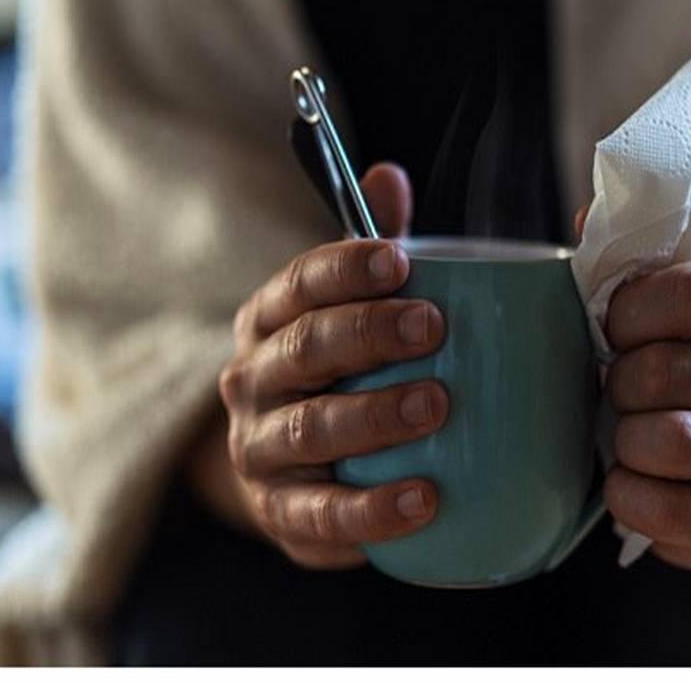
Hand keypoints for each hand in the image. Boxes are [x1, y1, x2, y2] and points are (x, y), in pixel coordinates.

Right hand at [216, 163, 447, 568]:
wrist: (283, 467)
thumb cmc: (336, 370)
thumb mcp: (348, 306)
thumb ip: (374, 246)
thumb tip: (388, 176)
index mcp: (271, 317)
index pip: (300, 281)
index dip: (345, 267)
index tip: (398, 260)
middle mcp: (253, 377)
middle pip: (304, 348)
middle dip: (367, 333)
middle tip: (433, 328)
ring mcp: (258, 448)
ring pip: (309, 429)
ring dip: (373, 415)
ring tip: (437, 405)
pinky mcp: (279, 512)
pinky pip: (321, 514)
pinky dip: (371, 510)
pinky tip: (424, 500)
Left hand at [581, 215, 690, 568]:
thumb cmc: (679, 358)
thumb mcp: (661, 302)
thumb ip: (624, 255)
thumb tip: (589, 218)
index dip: (630, 311)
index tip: (613, 327)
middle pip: (666, 370)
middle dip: (616, 382)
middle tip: (615, 389)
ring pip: (672, 440)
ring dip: (624, 440)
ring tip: (624, 435)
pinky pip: (675, 515)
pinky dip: (632, 500)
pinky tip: (629, 483)